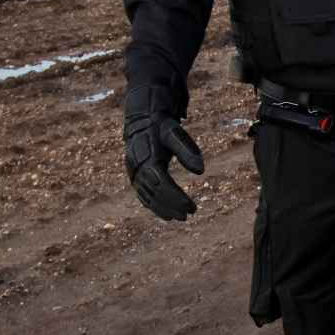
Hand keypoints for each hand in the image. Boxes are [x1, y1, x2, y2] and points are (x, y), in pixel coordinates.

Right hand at [123, 85, 203, 221]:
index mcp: (146, 156)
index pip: (161, 183)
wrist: (142, 117)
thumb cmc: (161, 124)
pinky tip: (166, 215)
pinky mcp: (135, 174)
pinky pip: (143, 194)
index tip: (191, 207)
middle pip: (154, 192)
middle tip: (189, 214)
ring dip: (163, 209)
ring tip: (180, 218)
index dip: (175, 197)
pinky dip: (154, 205)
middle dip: (171, 205)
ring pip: (147, 196)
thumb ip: (187, 150)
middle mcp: (136, 166)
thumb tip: (201, 171)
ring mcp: (133, 171)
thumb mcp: (175, 132)